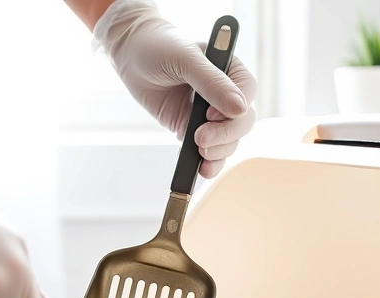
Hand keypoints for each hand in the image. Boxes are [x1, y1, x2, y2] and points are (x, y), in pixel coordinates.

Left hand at [94, 0, 257, 177]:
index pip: (247, 92)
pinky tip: (200, 169)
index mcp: (230, 69)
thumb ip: (212, 83)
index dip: (235, 109)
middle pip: (242, 122)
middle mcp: (225, 93)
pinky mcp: (192, 128)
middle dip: (225, 136)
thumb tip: (240, 109)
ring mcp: (209, 113)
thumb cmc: (159, 46)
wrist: (131, 54)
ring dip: (218, 152)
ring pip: (228, 140)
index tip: (210, 115)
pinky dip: (207, 162)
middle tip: (201, 140)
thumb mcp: (186, 59)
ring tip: (200, 153)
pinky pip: (208, 149)